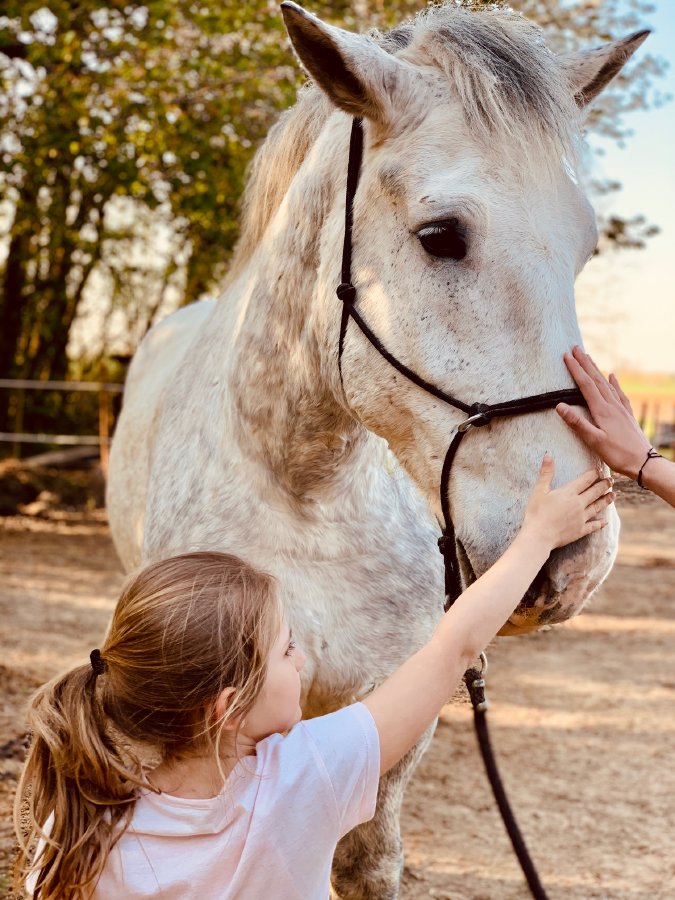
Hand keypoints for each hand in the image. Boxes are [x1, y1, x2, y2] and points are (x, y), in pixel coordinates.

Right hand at [522, 455, 614, 550]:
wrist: (539, 535)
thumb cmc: (536, 512)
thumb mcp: (539, 490)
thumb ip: (546, 473)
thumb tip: (548, 456)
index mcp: (569, 493)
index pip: (585, 480)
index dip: (593, 474)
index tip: (599, 470)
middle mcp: (578, 504)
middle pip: (595, 492)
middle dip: (604, 485)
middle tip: (611, 480)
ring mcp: (581, 518)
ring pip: (597, 507)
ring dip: (606, 500)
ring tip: (614, 495)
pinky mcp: (580, 530)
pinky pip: (593, 526)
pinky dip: (600, 523)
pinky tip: (605, 521)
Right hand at [556, 346, 651, 478]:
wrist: (644, 461)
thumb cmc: (618, 454)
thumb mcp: (594, 441)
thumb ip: (577, 423)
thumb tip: (559, 406)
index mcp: (602, 410)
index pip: (585, 385)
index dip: (575, 369)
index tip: (566, 356)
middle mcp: (612, 405)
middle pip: (595, 379)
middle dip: (584, 363)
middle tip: (575, 348)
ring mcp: (621, 408)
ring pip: (606, 383)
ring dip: (596, 369)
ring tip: (588, 357)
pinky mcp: (626, 414)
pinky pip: (618, 393)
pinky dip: (613, 382)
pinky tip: (612, 376)